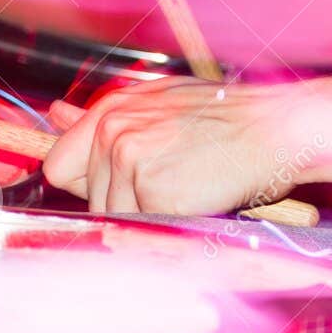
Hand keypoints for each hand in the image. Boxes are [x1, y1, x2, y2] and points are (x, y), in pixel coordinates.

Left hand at [42, 78, 301, 214]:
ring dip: (149, 217)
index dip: (84, 185)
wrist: (275, 128)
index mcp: (111, 110)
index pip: (59, 165)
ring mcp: (130, 161)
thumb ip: (108, 116)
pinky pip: (145, 229)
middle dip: (125, 204)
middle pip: (89, 200)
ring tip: (188, 189)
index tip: (114, 191)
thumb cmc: (227, 118)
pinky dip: (171, 224)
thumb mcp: (160, 103)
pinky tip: (197, 199)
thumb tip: (56, 114)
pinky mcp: (153, 192)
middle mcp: (112, 132)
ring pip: (115, 219)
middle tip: (174, 183)